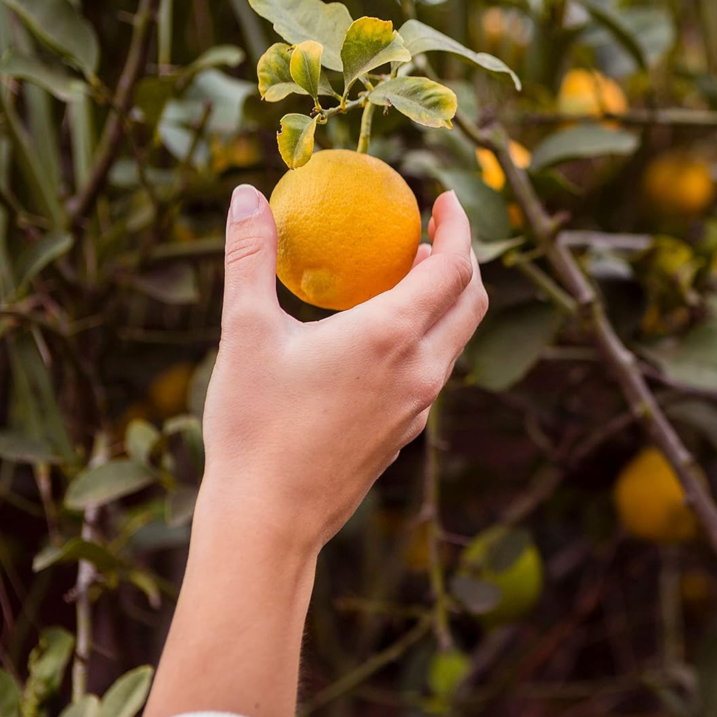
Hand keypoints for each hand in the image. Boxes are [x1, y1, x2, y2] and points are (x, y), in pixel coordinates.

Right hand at [193, 183, 487, 569]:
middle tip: (431, 235)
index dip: (459, 225)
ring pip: (455, 340)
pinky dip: (426, 338)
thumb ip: (251, 256)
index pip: (456, 266)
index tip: (443, 199)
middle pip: (471, 302)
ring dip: (445, 301)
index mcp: (393, 336)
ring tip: (407, 277)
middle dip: (464, 260)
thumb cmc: (254, 425)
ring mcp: (418, 408)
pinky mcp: (405, 434)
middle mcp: (421, 371)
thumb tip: (247, 194)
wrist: (269, 521)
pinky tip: (381, 341)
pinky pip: (432, 372)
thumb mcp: (245, 331)